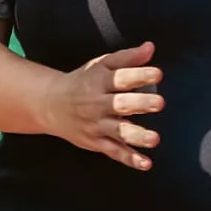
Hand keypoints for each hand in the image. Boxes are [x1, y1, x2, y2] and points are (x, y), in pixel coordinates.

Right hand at [38, 41, 162, 169]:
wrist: (51, 105)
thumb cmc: (84, 81)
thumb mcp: (101, 65)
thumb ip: (127, 57)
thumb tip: (151, 47)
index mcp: (99, 81)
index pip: (120, 78)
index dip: (139, 75)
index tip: (158, 74)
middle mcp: (97, 104)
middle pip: (120, 105)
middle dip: (140, 104)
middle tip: (159, 103)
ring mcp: (96, 125)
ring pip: (118, 132)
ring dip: (137, 136)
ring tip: (155, 139)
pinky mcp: (96, 142)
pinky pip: (114, 152)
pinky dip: (129, 159)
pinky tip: (146, 163)